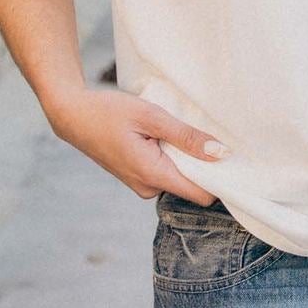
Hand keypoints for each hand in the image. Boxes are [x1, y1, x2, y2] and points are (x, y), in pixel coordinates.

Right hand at [45, 84, 229, 203]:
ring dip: (186, 158)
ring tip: (180, 131)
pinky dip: (173, 157)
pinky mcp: (138, 178)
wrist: (73, 115)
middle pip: (193, 187)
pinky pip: (167, 173)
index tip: (233, 160)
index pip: (202, 195)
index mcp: (153, 175)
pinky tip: (167, 136)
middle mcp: (148, 188)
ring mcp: (141, 185)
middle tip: (206, 135)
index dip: (220, 180)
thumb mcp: (152, 117)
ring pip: (180, 178)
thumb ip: (187, 136)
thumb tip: (221, 153)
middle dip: (204, 165)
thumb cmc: (110, 112)